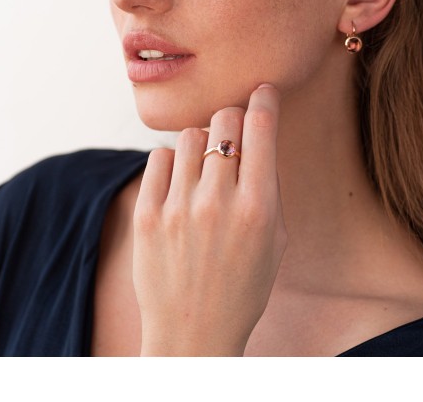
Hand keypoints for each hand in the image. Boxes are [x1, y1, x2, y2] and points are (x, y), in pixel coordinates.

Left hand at [133, 84, 286, 355]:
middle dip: (232, 120)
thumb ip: (268, 187)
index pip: (261, 128)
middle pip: (223, 120)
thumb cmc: (243, 287)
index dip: (265, 99)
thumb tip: (256, 140)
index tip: (263, 90)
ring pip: (191, 135)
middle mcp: (218, 202)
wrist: (194, 332)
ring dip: (203, 144)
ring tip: (204, 171)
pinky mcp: (147, 215)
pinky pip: (160, 157)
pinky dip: (173, 161)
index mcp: (258, 208)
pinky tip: (180, 184)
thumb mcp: (275, 241)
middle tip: (232, 135)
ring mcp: (178, 208)